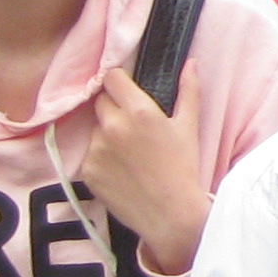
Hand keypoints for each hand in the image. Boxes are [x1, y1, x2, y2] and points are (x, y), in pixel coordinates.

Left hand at [83, 66, 210, 275]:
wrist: (170, 214)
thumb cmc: (184, 168)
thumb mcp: (189, 127)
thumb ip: (189, 90)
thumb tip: (191, 62)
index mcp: (138, 110)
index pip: (112, 77)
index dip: (119, 81)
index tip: (126, 89)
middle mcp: (112, 126)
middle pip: (101, 101)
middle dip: (113, 107)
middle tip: (131, 124)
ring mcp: (96, 149)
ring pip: (95, 129)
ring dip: (106, 133)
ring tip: (127, 152)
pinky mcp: (87, 170)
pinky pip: (90, 154)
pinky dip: (101, 158)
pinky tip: (120, 170)